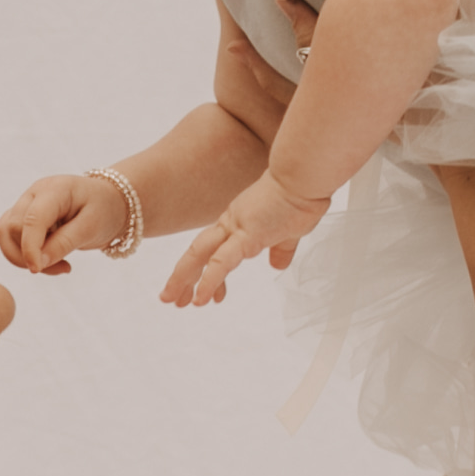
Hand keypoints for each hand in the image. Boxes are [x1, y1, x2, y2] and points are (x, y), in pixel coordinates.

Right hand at [0, 169, 134, 273]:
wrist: (110, 203)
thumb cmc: (104, 210)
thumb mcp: (92, 227)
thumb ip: (64, 243)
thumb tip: (37, 263)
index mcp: (54, 189)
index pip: (31, 219)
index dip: (29, 246)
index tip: (36, 269)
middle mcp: (34, 193)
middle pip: (13, 227)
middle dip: (30, 254)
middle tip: (63, 267)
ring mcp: (26, 203)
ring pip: (6, 233)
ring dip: (23, 256)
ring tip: (56, 265)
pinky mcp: (23, 216)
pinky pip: (10, 237)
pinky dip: (23, 254)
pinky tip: (47, 259)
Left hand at [164, 173, 326, 306]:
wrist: (305, 175)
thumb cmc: (301, 196)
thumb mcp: (291, 231)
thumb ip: (282, 249)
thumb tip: (277, 264)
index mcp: (239, 222)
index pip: (216, 251)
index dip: (207, 273)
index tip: (203, 293)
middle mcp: (231, 223)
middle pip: (198, 253)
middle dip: (182, 277)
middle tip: (169, 297)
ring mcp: (235, 228)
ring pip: (198, 256)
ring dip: (182, 280)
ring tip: (171, 300)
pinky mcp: (246, 234)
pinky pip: (221, 262)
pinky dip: (208, 282)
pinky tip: (200, 299)